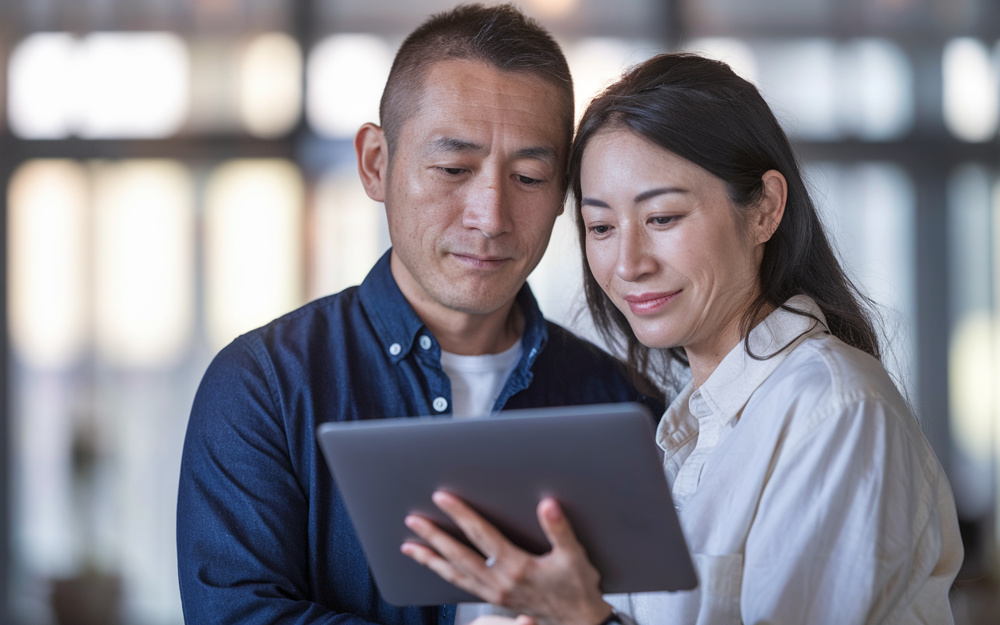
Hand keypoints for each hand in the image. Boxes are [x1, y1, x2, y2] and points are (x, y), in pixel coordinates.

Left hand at [401, 491, 612, 624]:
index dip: (460, 514)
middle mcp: (499, 582)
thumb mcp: (574, 556)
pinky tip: (436, 566)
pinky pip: (462, 585)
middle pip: (459, 555)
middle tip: (413, 520)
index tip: (443, 498)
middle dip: (434, 536)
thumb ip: (559, 529)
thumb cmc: (577, 589)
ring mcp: (494, 594)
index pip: (481, 535)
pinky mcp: (494, 600)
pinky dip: (444, 574)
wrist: (579, 622)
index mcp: (516, 567)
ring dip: (431, 559)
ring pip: (455, 574)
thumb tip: (547, 506)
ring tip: (410, 547)